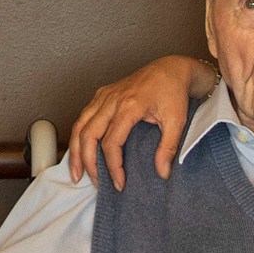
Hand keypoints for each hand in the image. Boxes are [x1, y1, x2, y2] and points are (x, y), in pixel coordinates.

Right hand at [67, 55, 196, 188]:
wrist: (170, 69)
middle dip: (88, 162)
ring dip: (75, 150)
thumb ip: (168, 148)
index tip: (119, 183)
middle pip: (88, 134)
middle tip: (94, 183)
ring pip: (80, 125)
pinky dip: (78, 135)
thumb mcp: (177, 121)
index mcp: (130, 105)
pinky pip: (83, 116)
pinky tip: (80, 151)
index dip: (113, 167)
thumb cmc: (173, 92)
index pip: (112, 143)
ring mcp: (104, 95)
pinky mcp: (102, 95)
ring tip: (77, 172)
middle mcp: (112, 99)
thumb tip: (162, 173)